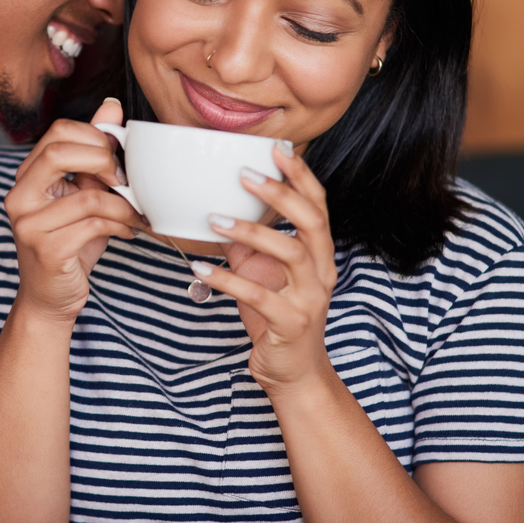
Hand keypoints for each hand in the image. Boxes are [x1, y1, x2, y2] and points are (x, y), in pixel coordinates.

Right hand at [4, 99, 144, 321]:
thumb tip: (111, 107)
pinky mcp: (46, 249)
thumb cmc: (70, 242)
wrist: (51, 296)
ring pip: (87, 196)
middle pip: (58, 152)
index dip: (94, 136)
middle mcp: (19, 196)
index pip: (57, 132)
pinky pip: (93, 225)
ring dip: (123, 205)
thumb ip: (94, 153)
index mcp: (27, 176)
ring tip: (136, 214)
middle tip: (125, 181)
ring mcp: (28, 224)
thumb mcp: (84, 192)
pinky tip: (128, 231)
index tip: (118, 156)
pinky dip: (120, 225)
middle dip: (103, 161)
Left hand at [192, 144, 337, 391]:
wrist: (295, 373)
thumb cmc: (278, 316)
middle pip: (312, 222)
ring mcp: (310, 298)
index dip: (301, 176)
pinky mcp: (290, 323)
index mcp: (319, 254)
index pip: (318, 205)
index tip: (277, 149)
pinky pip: (258, 296)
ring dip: (251, 231)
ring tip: (214, 219)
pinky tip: (201, 269)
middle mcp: (322, 271)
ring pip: (291, 253)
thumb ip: (246, 243)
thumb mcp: (262, 273)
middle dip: (281, 193)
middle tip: (244, 173)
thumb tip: (214, 208)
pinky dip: (228, 280)